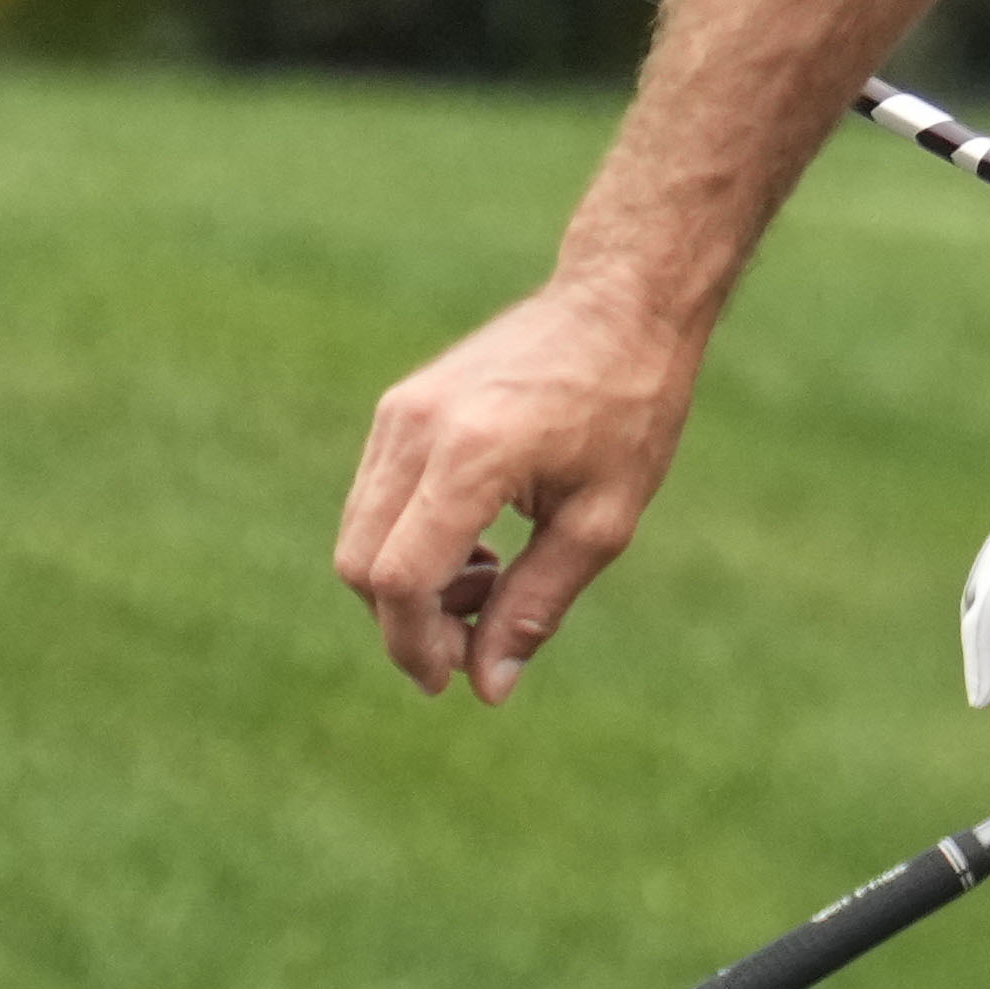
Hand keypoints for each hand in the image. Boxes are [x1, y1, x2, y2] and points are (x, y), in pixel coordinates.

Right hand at [335, 271, 704, 698]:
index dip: (415, 643)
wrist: (621, 301)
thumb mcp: (603, 518)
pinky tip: (477, 540)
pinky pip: (375, 500)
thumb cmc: (630, 407)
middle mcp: (416, 430)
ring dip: (409, 583)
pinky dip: (408, 541)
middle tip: (474, 637)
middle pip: (362, 564)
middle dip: (406, 622)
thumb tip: (486, 687)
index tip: (452, 679)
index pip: (401, 578)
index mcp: (470, 456)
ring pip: (359, 535)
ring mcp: (398, 413)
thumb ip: (536, 604)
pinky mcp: (398, 408)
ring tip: (493, 576)